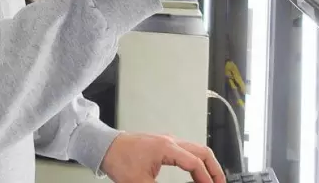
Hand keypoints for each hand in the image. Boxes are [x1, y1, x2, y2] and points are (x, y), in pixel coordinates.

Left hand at [101, 133, 225, 182]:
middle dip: (215, 169)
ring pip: (196, 149)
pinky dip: (196, 161)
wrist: (104, 146)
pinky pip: (186, 150)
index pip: (195, 163)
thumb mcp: (140, 182)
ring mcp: (166, 140)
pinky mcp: (162, 144)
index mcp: (166, 147)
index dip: (207, 179)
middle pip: (202, 152)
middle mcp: (169, 141)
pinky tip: (196, 173)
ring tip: (211, 181)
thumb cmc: (118, 159)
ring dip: (206, 164)